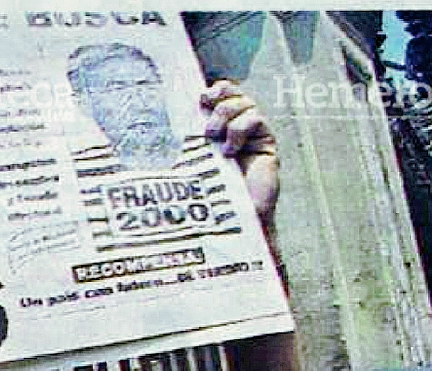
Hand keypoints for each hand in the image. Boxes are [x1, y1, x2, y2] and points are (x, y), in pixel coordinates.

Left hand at [200, 80, 278, 226]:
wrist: (234, 218)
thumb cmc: (211, 194)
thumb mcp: (192, 164)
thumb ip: (186, 145)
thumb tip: (164, 131)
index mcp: (220, 129)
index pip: (223, 95)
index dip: (215, 90)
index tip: (201, 99)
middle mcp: (238, 128)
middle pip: (234, 93)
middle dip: (219, 101)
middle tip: (206, 128)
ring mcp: (254, 134)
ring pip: (245, 103)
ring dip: (226, 116)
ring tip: (215, 140)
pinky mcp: (267, 143)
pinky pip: (255, 119)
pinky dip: (239, 130)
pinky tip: (230, 151)